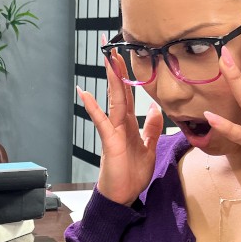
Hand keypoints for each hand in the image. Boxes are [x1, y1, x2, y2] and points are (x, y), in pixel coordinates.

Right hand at [82, 42, 164, 204]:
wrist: (122, 196)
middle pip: (119, 90)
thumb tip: (156, 109)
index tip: (125, 55)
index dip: (128, 75)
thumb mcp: (149, 149)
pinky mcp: (109, 141)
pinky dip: (93, 107)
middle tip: (112, 45)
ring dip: (110, 79)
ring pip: (112, 99)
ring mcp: (113, 130)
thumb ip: (152, 129)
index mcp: (130, 124)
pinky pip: (101, 121)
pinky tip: (85, 93)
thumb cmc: (132, 174)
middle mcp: (120, 123)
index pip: (129, 94)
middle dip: (117, 68)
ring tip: (106, 59)